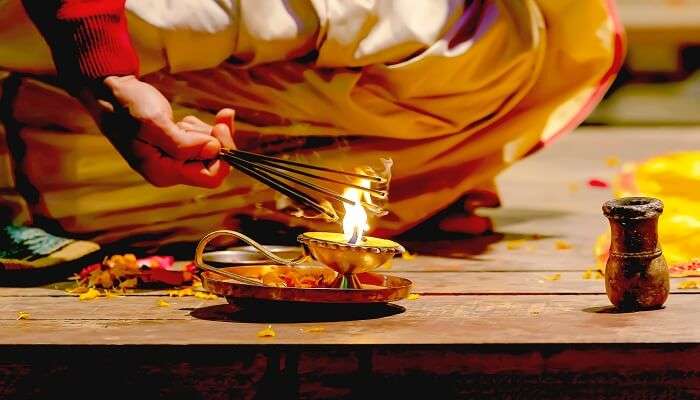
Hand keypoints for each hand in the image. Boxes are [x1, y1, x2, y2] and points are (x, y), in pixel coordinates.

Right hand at [81, 75, 233, 187]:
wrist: (110, 92)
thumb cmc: (126, 107)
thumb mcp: (153, 123)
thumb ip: (183, 143)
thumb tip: (215, 150)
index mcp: (164, 172)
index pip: (211, 177)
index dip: (222, 156)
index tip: (220, 129)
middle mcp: (171, 171)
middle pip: (214, 164)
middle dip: (217, 139)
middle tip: (219, 117)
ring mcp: (174, 159)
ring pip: (210, 151)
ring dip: (206, 131)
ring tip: (183, 120)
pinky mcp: (176, 147)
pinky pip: (202, 142)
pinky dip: (200, 128)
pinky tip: (183, 121)